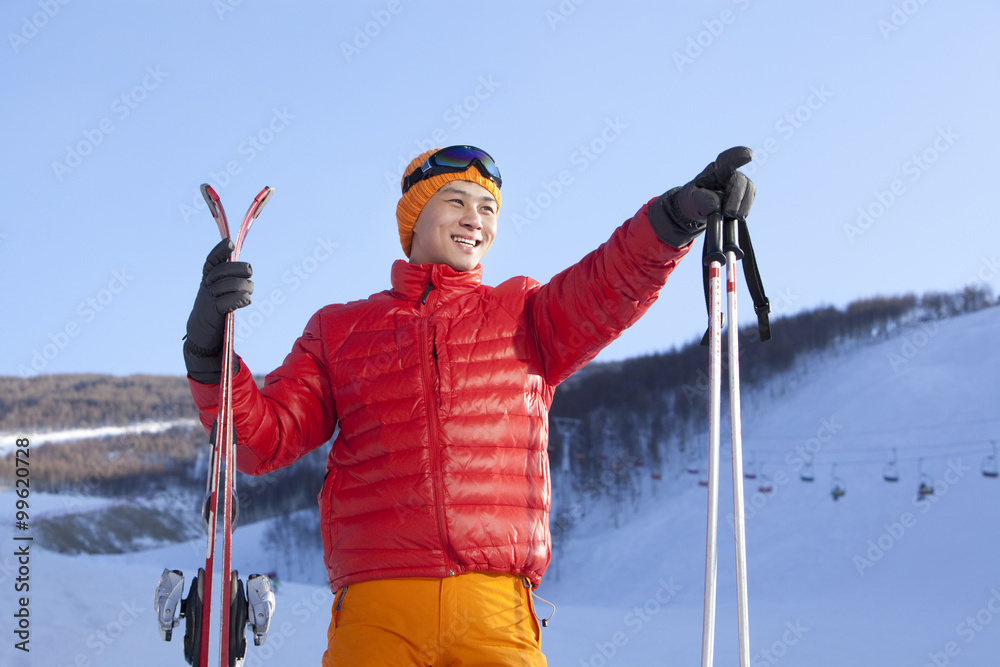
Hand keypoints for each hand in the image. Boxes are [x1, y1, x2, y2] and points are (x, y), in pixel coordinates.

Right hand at [183, 238, 252, 382]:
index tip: (229, 243)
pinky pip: (227, 301)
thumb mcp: (220, 292)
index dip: (219, 251)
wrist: (202, 335)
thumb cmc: (216, 310)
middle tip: (249, 273)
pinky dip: (240, 299)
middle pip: (223, 270)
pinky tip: (245, 300)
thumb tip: (247, 268)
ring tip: (248, 292)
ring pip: (228, 285)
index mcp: (207, 278)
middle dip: (239, 269)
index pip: (212, 260)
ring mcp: (207, 299)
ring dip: (244, 286)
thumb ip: (230, 280)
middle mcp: (206, 286)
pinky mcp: (212, 313)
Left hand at [649, 147, 755, 247]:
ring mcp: (738, 183)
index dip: (738, 156)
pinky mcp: (744, 194)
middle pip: (739, 179)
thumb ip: (700, 200)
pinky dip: (744, 209)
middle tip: (728, 212)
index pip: (726, 160)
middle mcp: (729, 173)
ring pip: (749, 189)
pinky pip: (749, 199)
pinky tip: (736, 216)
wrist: (697, 209)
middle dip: (736, 197)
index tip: (748, 155)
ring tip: (730, 216)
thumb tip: (715, 202)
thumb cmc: (693, 200)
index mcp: (713, 171)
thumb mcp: (690, 200)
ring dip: (742, 205)